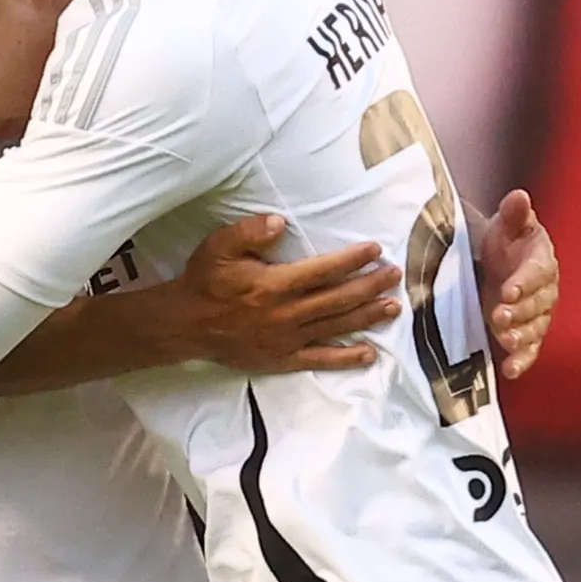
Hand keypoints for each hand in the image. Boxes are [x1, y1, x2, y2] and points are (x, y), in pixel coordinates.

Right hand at [166, 215, 401, 373]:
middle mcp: (286, 313)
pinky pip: (321, 359)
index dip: (351, 260)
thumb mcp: (220, 246)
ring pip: (336, 326)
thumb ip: (250, 232)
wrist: (186, 324)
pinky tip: (370, 353)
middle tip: (394, 275)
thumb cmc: (205, 281)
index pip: (323, 271)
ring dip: (367, 316)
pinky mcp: (283, 358)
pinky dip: (346, 357)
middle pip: (338, 299)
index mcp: (274, 285)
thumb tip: (281, 221)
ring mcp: (287, 339)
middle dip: (370, 286)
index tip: (374, 250)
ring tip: (393, 307)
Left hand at [477, 189, 558, 379]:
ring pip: (534, 329)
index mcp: (542, 262)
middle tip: (499, 315)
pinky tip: (509, 371)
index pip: (537, 273)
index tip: (509, 289)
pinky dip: (521, 362)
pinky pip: (529, 351)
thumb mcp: (505, 225)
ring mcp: (536, 317)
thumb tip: (520, 196)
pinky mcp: (525, 336)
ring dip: (520, 337)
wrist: (496, 265)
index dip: (524, 282)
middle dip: (519, 311)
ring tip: (505, 341)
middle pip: (537, 304)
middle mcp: (545, 292)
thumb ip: (513, 214)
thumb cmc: (505, 242)